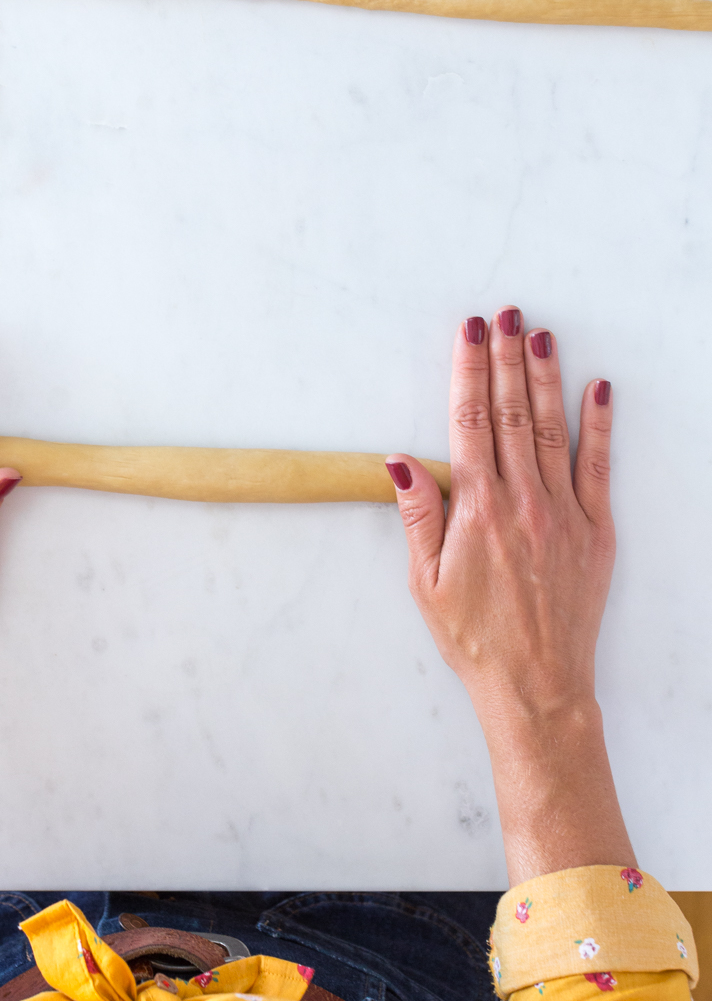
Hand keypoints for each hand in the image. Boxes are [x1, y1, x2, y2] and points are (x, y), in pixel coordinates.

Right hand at [386, 307, 633, 882]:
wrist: (535, 687)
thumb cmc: (474, 639)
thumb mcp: (426, 582)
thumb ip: (417, 515)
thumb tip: (401, 461)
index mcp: (477, 510)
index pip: (470, 422)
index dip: (469, 371)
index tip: (468, 333)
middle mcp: (523, 502)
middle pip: (513, 412)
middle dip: (506, 357)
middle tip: (504, 313)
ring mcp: (565, 514)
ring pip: (553, 429)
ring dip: (545, 376)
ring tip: (539, 333)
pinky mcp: (596, 532)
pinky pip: (599, 467)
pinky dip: (600, 425)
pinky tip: (599, 388)